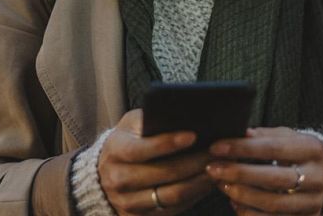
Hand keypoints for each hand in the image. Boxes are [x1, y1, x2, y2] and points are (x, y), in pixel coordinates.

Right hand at [98, 109, 215, 214]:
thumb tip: (184, 115)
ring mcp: (128, 202)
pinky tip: (206, 182)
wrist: (105, 174)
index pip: (142, 149)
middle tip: (217, 151)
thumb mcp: (132, 125)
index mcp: (116, 151)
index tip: (193, 135)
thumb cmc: (127, 141)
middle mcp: (118, 179)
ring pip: (172, 195)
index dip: (169, 142)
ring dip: (199, 181)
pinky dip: (194, 195)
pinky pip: (174, 208)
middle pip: (164, 173)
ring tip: (217, 167)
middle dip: (195, 162)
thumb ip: (151, 119)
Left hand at [206, 127, 322, 215]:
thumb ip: (263, 136)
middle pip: (274, 178)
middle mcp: (317, 177)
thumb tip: (238, 134)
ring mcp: (313, 201)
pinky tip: (234, 203)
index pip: (273, 147)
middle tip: (213, 169)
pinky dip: (249, 213)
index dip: (242, 148)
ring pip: (273, 203)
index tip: (216, 148)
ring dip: (242, 195)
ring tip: (221, 185)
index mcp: (312, 149)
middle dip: (239, 174)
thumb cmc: (296, 153)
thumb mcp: (286, 137)